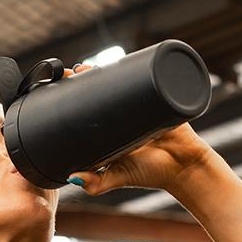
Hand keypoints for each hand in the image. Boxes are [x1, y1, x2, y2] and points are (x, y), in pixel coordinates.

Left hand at [62, 62, 212, 195]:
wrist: (183, 166)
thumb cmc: (151, 174)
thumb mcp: (118, 177)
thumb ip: (96, 183)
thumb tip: (71, 178)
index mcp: (109, 133)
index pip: (86, 111)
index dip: (72, 100)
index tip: (57, 91)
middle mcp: (120, 116)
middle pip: (98, 92)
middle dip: (82, 80)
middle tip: (70, 72)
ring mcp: (138, 103)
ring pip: (115, 81)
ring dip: (100, 70)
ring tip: (85, 66)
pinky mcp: (155, 93)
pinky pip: (141, 75)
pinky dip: (128, 66)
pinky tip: (115, 58)